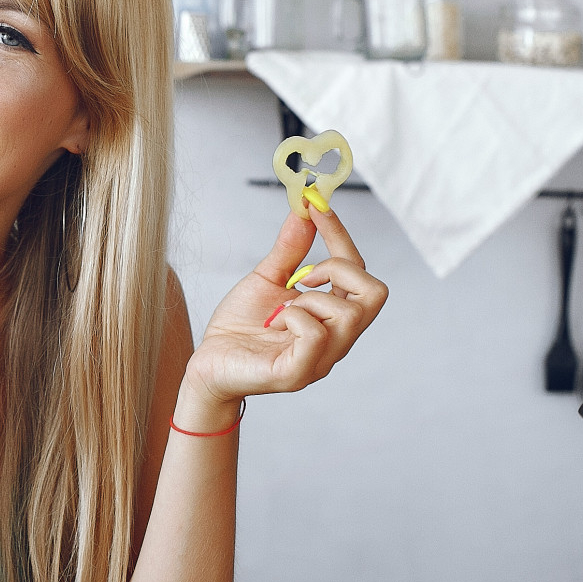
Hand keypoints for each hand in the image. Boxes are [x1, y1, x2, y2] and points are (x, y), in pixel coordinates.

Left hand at [184, 206, 387, 406]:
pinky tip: (273, 324)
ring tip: (280, 312)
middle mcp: (337, 341)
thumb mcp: (267, 279)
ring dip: (308, 299)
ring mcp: (320, 360)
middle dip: (337, 269)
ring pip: (347, 314)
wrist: (208, 363)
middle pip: (375, 294)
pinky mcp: (297, 374)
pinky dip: (293, 318)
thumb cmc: (239, 327)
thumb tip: (305, 209)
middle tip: (302, 276)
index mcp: (333, 318)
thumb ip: (290, 248)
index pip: (361, 273)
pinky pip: (316, 335)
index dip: (340, 235)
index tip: (315, 207)